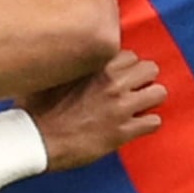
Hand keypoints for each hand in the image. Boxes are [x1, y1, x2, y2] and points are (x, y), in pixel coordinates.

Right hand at [30, 50, 163, 171]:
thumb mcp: (52, 72)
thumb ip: (72, 63)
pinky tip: (135, 126)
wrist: (34, 138)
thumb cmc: (36, 107)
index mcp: (94, 66)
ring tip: (138, 107)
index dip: (126, 66)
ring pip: (159, 92)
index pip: (129, 54)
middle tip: (133, 90)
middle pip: (150, 68)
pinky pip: (154, 122)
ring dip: (150, 99)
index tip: (120, 75)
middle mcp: (111, 82)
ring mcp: (120, 107)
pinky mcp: (123, 131)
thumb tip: (76, 59)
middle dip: (143, 79)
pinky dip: (147, 123)